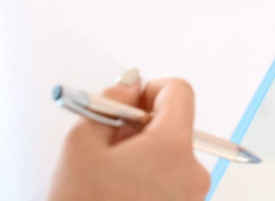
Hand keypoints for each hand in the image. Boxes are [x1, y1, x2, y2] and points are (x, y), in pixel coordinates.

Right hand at [48, 76, 210, 200]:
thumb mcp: (80, 144)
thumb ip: (110, 103)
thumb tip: (130, 85)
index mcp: (173, 147)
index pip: (179, 92)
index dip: (150, 90)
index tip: (126, 106)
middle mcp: (194, 171)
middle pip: (175, 126)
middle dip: (141, 128)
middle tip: (107, 147)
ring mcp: (193, 197)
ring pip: (171, 156)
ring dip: (143, 156)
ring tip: (109, 179)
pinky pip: (172, 182)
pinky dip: (149, 179)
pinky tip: (119, 194)